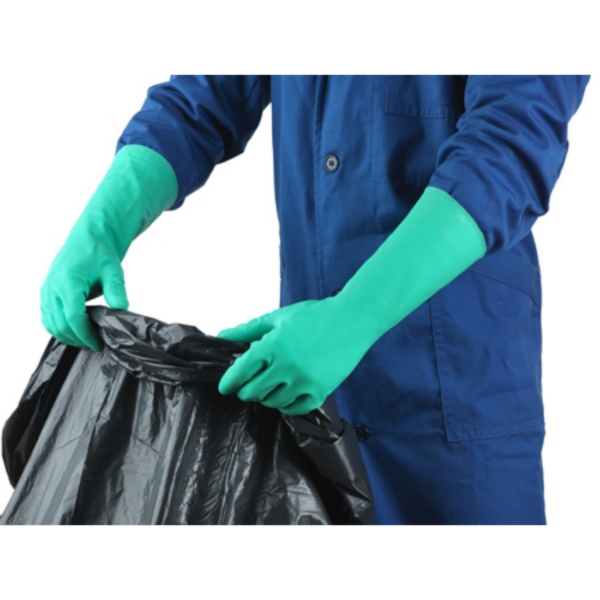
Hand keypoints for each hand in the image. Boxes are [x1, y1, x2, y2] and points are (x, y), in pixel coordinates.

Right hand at [40, 230, 127, 350]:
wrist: (90, 237)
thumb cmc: (100, 252)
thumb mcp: (113, 271)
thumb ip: (116, 291)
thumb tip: (122, 309)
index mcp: (67, 282)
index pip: (72, 317)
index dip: (85, 335)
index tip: (97, 343)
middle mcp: (52, 287)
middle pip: (60, 324)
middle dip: (77, 338)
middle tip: (95, 344)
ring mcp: (47, 290)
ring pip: (50, 323)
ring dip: (67, 335)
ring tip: (87, 340)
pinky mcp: (47, 292)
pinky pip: (47, 317)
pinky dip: (58, 327)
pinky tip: (75, 331)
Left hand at [217, 298, 375, 414]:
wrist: (351, 320)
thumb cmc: (315, 315)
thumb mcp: (278, 318)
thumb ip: (248, 330)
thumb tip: (222, 336)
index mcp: (273, 345)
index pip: (241, 372)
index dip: (229, 382)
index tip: (226, 387)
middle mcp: (286, 366)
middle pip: (253, 392)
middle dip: (246, 390)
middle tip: (249, 385)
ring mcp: (304, 381)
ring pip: (273, 402)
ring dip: (267, 397)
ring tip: (271, 386)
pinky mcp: (320, 391)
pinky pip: (296, 409)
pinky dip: (287, 405)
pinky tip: (287, 394)